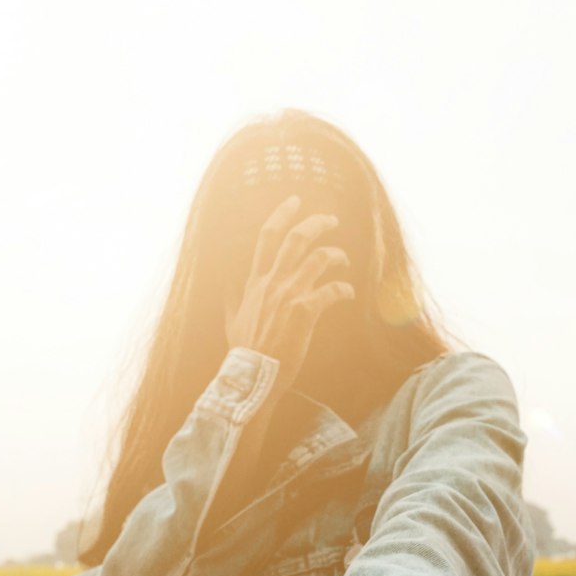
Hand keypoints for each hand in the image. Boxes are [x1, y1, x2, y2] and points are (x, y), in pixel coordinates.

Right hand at [225, 193, 354, 393]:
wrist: (253, 375)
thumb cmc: (244, 351)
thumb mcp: (231, 319)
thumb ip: (233, 296)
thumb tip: (229, 281)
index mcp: (256, 281)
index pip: (267, 237)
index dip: (282, 214)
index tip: (295, 201)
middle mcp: (272, 282)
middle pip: (297, 239)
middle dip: (317, 223)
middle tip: (332, 219)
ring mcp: (289, 295)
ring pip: (319, 259)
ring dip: (336, 255)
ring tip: (344, 260)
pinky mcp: (304, 312)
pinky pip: (331, 290)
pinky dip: (343, 288)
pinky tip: (347, 293)